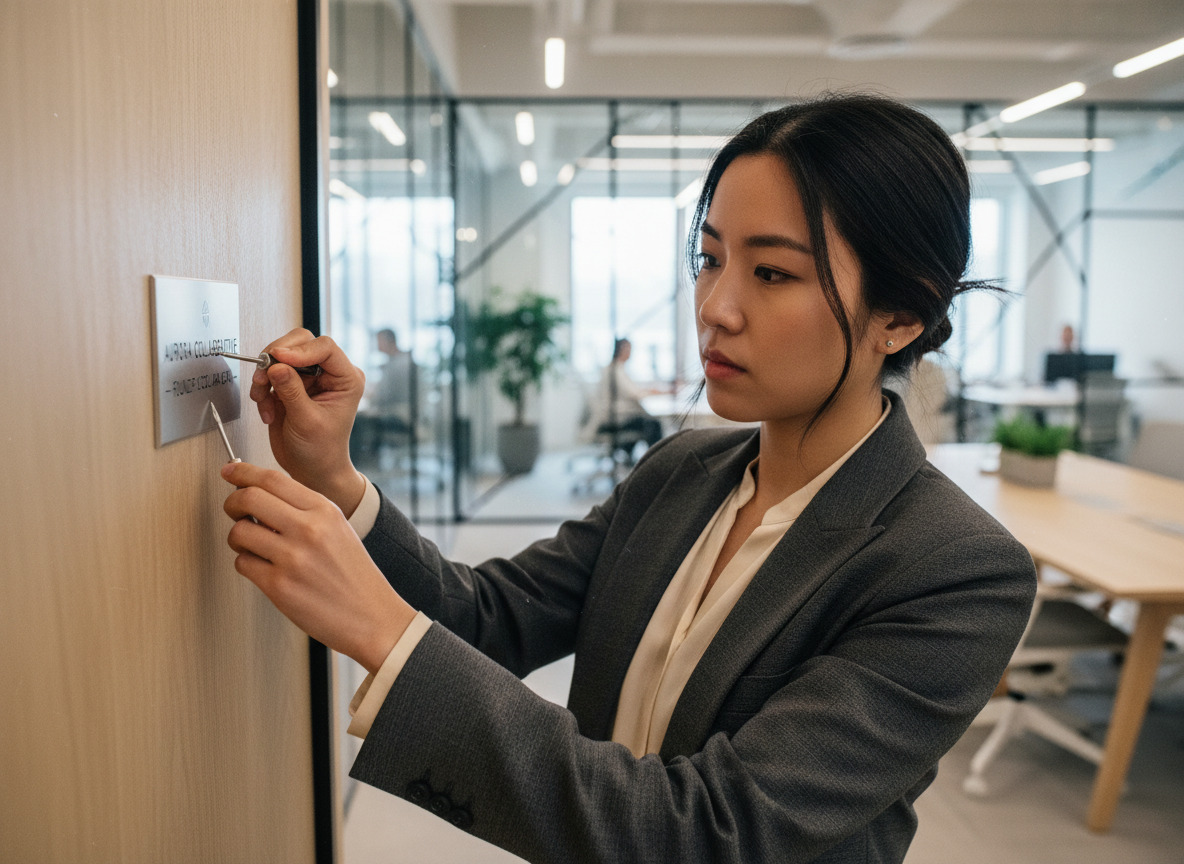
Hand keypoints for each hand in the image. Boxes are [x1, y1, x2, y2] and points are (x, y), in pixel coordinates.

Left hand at [221, 461, 416, 673]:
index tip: (230, 472)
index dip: (243, 472)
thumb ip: (303, 509)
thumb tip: (260, 493)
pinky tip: (264, 568)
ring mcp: (292, 558)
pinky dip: (247, 564)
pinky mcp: (279, 586)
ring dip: (238, 538)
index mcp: (325, 510)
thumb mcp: (338, 529)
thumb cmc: (354, 576)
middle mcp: (308, 529)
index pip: (272, 479)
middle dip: (233, 503)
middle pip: (248, 498)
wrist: (372, 617)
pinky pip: (242, 563)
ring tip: (254, 546)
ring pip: (239, 532)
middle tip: (235, 511)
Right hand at [250, 329, 365, 515]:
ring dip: (265, 375)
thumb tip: (276, 365)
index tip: (278, 358)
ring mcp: (308, 377)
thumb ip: (292, 392)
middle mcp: (329, 373)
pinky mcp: (289, 385)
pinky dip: (261, 389)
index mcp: (346, 378)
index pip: (325, 347)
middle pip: (300, 342)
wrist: (311, 470)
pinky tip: (266, 410)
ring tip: (263, 399)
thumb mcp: (307, 421)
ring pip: (280, 355)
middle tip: (263, 375)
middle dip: (277, 357)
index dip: (300, 350)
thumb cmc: (321, 451)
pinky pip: (269, 373)